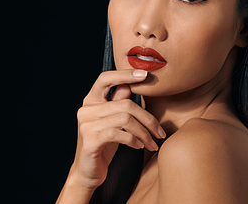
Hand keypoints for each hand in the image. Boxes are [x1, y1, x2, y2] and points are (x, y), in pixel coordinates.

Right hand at [67, 69, 165, 191]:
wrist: (88, 172)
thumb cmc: (105, 144)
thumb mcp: (114, 121)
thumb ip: (119, 102)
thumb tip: (131, 84)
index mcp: (91, 100)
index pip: (105, 78)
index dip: (124, 74)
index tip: (145, 74)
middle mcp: (86, 109)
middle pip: (126, 104)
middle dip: (148, 119)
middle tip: (160, 132)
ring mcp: (86, 124)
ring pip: (125, 119)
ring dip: (144, 132)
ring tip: (152, 143)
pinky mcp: (90, 140)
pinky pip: (119, 134)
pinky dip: (134, 140)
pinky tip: (139, 146)